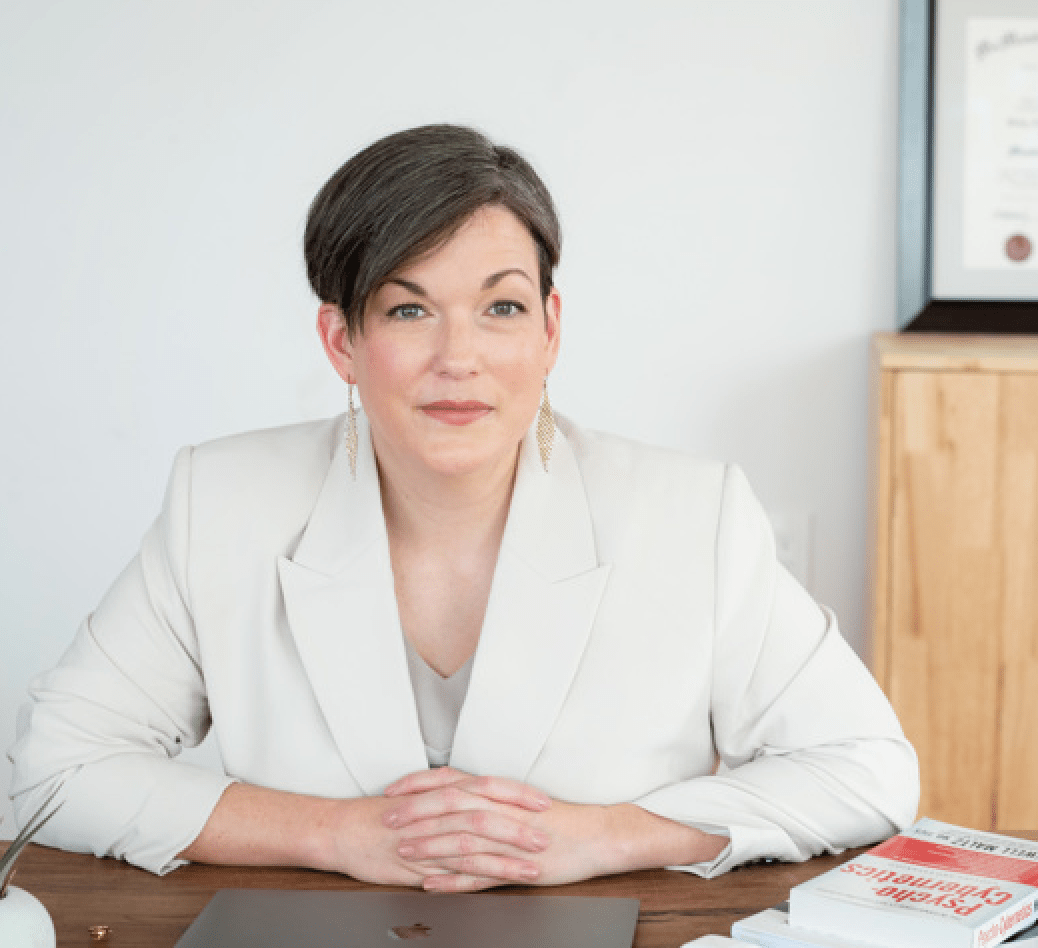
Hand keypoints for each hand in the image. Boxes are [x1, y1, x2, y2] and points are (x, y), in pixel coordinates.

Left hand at [382, 768, 728, 890]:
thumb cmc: (559, 821)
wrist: (596, 836)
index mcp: (500, 793)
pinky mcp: (518, 866)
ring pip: (462, 838)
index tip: (394, 789)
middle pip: (451, 804)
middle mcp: (501, 810)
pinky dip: (454, 880)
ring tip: (404, 850)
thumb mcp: (519, 803)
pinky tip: (433, 885)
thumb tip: (456, 797)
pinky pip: (481, 874)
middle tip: (388, 816)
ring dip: (430, 844)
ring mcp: (509, 839)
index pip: (452, 781)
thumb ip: (488, 800)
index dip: (419, 784)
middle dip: (416, 810)